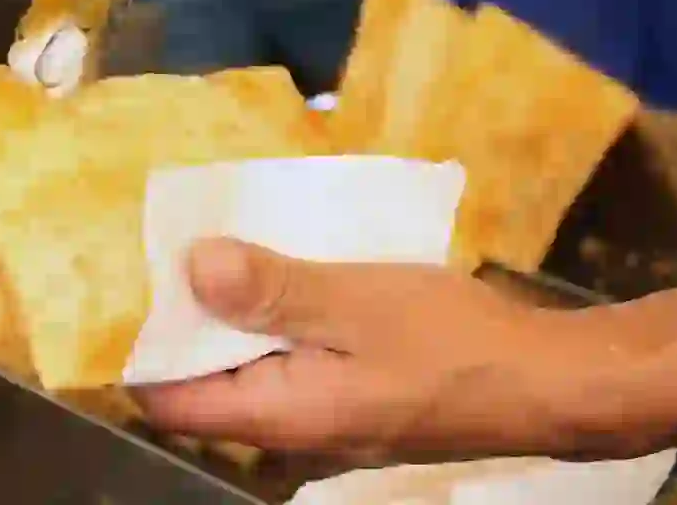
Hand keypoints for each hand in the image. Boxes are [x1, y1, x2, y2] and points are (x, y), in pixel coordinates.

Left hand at [134, 238, 599, 455]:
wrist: (545, 383)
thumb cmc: (449, 342)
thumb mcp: (356, 301)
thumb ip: (273, 290)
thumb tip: (190, 268)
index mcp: (278, 414)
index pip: (170, 399)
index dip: (141, 344)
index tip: (130, 280)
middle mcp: (289, 429)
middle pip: (206, 382)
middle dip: (185, 320)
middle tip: (172, 246)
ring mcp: (324, 418)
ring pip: (250, 369)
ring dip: (233, 315)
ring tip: (221, 246)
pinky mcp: (354, 398)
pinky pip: (291, 361)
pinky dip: (276, 321)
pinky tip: (286, 272)